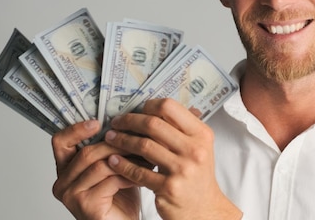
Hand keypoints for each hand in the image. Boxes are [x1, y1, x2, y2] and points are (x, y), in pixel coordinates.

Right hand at [51, 120, 140, 219]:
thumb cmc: (120, 198)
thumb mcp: (113, 167)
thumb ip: (110, 148)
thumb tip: (124, 121)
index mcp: (66, 170)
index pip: (60, 142)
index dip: (76, 129)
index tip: (97, 122)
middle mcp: (62, 182)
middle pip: (85, 152)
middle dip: (115, 144)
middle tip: (138, 139)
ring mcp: (71, 195)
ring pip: (99, 165)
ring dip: (125, 159)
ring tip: (145, 157)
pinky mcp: (85, 205)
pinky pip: (109, 180)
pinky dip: (129, 175)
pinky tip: (141, 175)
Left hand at [104, 98, 241, 219]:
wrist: (203, 208)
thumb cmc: (197, 175)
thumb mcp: (198, 147)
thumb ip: (181, 128)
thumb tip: (157, 106)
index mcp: (202, 134)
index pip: (170, 107)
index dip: (149, 106)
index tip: (137, 110)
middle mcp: (195, 150)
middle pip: (153, 124)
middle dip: (129, 121)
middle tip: (117, 122)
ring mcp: (182, 169)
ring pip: (143, 146)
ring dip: (122, 140)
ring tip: (111, 138)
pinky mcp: (169, 188)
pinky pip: (138, 171)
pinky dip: (122, 164)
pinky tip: (113, 160)